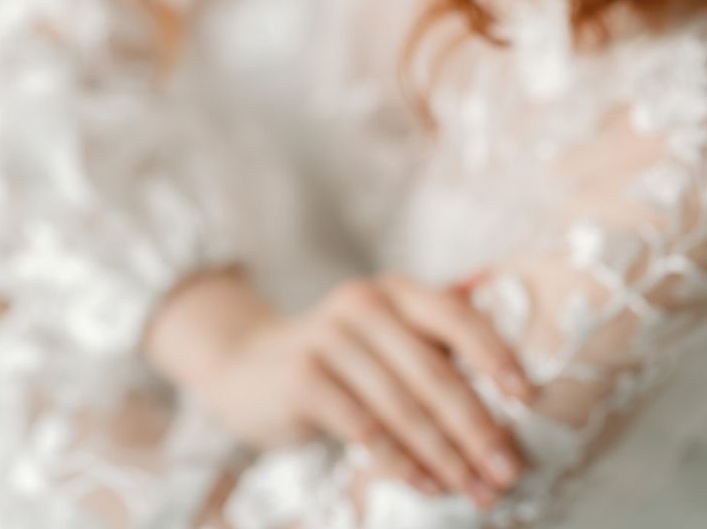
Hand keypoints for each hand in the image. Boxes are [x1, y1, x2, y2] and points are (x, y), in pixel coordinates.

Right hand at [197, 271, 529, 509]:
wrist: (248, 366)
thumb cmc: (339, 354)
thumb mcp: (384, 328)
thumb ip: (436, 323)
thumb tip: (498, 286)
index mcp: (394, 291)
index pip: (454, 315)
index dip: (493, 354)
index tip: (529, 397)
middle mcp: (363, 304)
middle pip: (433, 370)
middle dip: (477, 426)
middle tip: (510, 470)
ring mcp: (329, 339)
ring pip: (402, 405)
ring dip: (446, 454)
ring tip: (478, 490)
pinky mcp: (304, 378)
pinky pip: (364, 428)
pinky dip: (402, 461)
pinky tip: (430, 485)